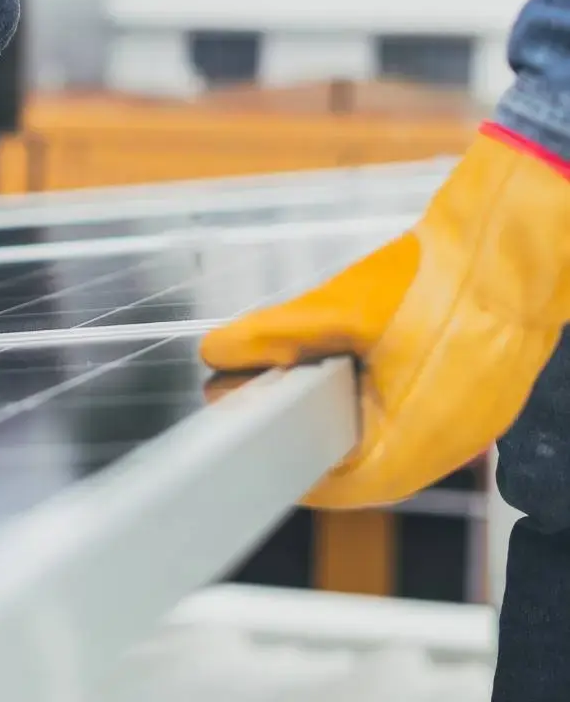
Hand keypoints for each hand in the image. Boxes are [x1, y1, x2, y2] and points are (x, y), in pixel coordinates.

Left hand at [200, 126, 569, 508]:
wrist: (514, 245)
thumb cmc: (441, 281)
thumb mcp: (338, 310)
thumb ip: (272, 336)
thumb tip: (218, 352)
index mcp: (413, 446)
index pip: (335, 487)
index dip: (284, 465)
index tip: (250, 442)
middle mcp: (447, 448)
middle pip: (362, 465)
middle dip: (309, 437)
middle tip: (264, 403)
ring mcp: (471, 426)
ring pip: (393, 440)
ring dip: (345, 418)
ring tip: (301, 383)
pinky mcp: (481, 399)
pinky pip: (421, 417)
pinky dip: (380, 400)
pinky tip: (356, 368)